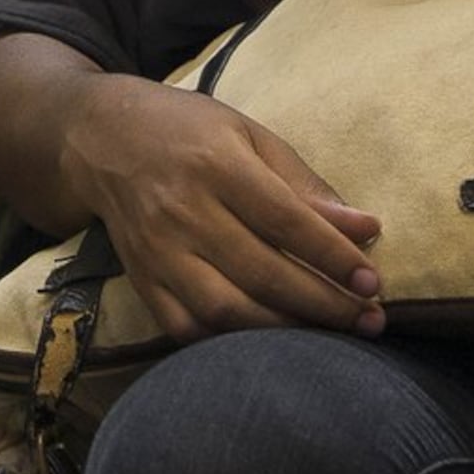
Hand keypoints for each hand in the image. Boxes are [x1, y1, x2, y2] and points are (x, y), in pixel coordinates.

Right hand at [58, 76, 382, 343]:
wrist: (99, 136)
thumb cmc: (188, 129)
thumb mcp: (249, 135)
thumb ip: (304, 184)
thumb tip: (365, 228)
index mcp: (217, 164)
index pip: (285, 221)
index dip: (333, 256)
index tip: (374, 281)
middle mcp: (183, 211)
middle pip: (264, 272)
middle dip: (325, 304)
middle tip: (371, 320)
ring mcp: (157, 252)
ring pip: (227, 310)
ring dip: (286, 331)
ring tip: (331, 336)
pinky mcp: (141, 280)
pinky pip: (187, 329)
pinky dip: (231, 343)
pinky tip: (269, 343)